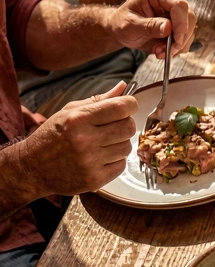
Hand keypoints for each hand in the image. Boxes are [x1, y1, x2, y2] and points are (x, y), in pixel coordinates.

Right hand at [19, 82, 137, 198]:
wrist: (32, 169)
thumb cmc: (52, 136)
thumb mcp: (68, 112)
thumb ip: (98, 100)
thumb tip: (124, 87)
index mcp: (78, 119)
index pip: (121, 107)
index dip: (130, 105)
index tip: (127, 107)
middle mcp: (84, 140)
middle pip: (129, 127)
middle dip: (125, 124)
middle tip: (112, 126)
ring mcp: (90, 162)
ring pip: (127, 147)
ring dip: (119, 143)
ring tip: (102, 144)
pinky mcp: (94, 179)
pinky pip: (121, 165)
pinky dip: (114, 161)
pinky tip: (99, 158)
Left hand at [107, 0, 196, 56]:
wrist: (120, 29)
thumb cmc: (121, 23)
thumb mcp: (130, 26)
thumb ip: (149, 26)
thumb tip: (169, 27)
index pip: (178, 5)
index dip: (181, 24)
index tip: (176, 42)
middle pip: (188, 17)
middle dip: (179, 38)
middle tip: (164, 51)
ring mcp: (176, 9)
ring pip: (190, 28)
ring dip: (178, 45)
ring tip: (159, 51)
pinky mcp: (179, 21)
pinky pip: (187, 36)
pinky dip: (178, 47)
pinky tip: (163, 49)